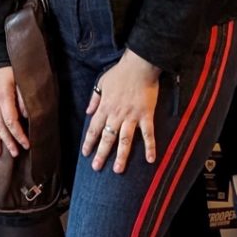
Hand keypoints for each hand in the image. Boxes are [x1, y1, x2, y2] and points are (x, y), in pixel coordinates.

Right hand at [0, 65, 29, 157]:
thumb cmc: (9, 68)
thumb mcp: (20, 78)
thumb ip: (24, 97)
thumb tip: (27, 116)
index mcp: (4, 96)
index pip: (11, 120)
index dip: (19, 134)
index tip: (27, 144)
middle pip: (1, 126)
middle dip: (9, 141)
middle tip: (17, 153)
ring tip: (3, 154)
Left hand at [82, 49, 159, 173]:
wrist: (139, 66)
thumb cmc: (119, 73)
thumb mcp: (101, 83)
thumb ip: (94, 99)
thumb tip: (87, 112)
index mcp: (105, 107)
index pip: (94, 128)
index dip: (89, 141)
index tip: (85, 153)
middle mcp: (117, 114)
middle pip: (107, 137)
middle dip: (101, 153)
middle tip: (96, 167)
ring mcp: (132, 116)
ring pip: (125, 140)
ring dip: (122, 156)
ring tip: (118, 170)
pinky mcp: (146, 115)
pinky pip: (148, 134)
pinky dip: (150, 147)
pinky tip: (150, 160)